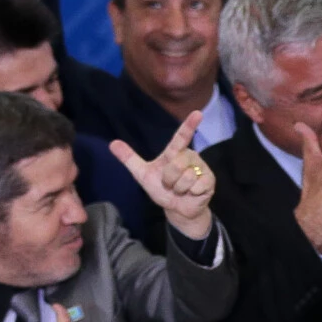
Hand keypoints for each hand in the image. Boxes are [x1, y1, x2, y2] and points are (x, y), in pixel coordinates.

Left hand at [111, 111, 216, 236]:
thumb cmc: (162, 189)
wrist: (177, 209)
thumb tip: (112, 143)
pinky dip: (190, 193)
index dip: (189, 125)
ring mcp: (201, 168)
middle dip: (169, 180)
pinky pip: (197, 185)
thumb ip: (129, 158)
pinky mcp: (209, 180)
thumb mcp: (143, 174)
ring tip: (181, 190)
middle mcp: (190, 156)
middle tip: (170, 185)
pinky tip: (192, 193)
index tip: (197, 113)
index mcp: (175, 152)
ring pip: (187, 177)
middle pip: (176, 165)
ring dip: (179, 188)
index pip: (181, 137)